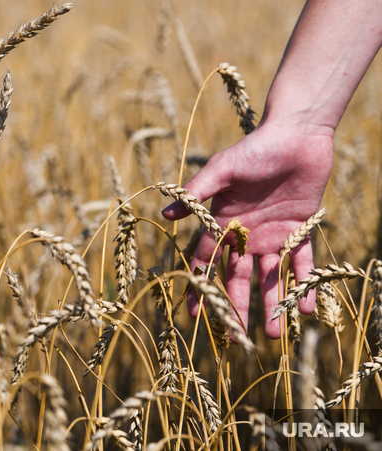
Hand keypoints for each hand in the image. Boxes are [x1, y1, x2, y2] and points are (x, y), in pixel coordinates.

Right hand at [161, 119, 333, 338]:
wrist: (297, 135)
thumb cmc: (255, 148)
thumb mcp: (223, 169)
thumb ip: (198, 192)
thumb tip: (166, 214)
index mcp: (222, 221)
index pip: (206, 261)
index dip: (200, 287)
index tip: (194, 316)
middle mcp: (245, 233)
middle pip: (238, 277)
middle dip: (236, 306)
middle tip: (236, 338)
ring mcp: (273, 235)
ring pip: (270, 277)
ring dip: (271, 304)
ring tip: (273, 334)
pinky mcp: (300, 231)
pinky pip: (302, 263)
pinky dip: (305, 284)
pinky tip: (306, 309)